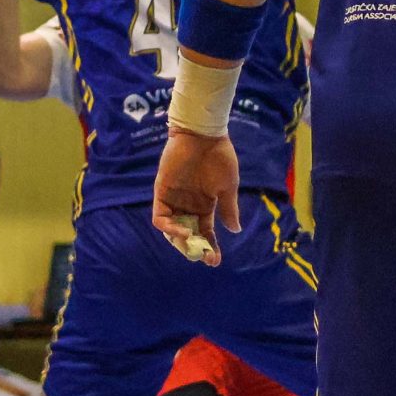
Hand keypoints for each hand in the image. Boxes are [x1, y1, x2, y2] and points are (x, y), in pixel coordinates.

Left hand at [153, 129, 240, 265]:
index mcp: (206, 205)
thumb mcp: (227, 187)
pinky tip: (181, 231)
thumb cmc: (219, 158)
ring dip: (180, 241)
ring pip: (172, 229)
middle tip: (202, 256)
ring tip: (192, 245)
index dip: (210, 247)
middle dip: (194, 248)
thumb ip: (228, 209)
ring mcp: (174, 200)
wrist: (203, 135)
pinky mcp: (162, 193)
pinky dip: (168, 227)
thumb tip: (235, 230)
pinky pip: (160, 217)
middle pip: (188, 234)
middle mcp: (188, 205)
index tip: (215, 260)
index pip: (205, 233)